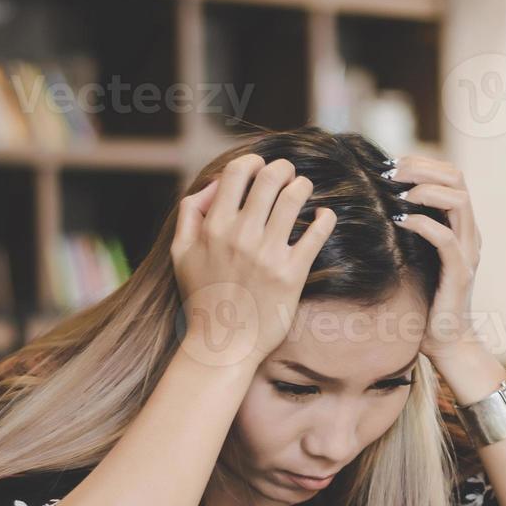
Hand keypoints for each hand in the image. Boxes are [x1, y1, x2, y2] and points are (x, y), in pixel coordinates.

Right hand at [171, 153, 335, 369]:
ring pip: (294, 197)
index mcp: (213, 227)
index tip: (261, 167)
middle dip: (283, 168)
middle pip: (270, 178)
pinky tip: (323, 217)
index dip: (253, 162)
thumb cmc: (202, 297)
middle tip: (289, 174)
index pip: (237, 172)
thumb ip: (190, 213)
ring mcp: (267, 254)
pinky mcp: (292, 272)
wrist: (222, 344)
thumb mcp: (181, 253)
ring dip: (303, 186)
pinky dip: (324, 217)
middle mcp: (241, 236)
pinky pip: (317, 232)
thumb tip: (215, 183)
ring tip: (304, 190)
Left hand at [388, 155, 483, 361]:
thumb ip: (412, 229)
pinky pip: (444, 238)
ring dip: (424, 191)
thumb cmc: (426, 299)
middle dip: (422, 168)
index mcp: (462, 225)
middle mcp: (470, 233)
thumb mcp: (418, 254)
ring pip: (458, 200)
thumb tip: (381, 201)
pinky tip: (400, 222)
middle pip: (458, 179)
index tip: (392, 166)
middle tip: (391, 174)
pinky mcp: (460, 272)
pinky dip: (422, 223)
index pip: (452, 176)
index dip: (423, 163)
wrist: (446, 339)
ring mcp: (468, 252)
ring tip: (398, 196)